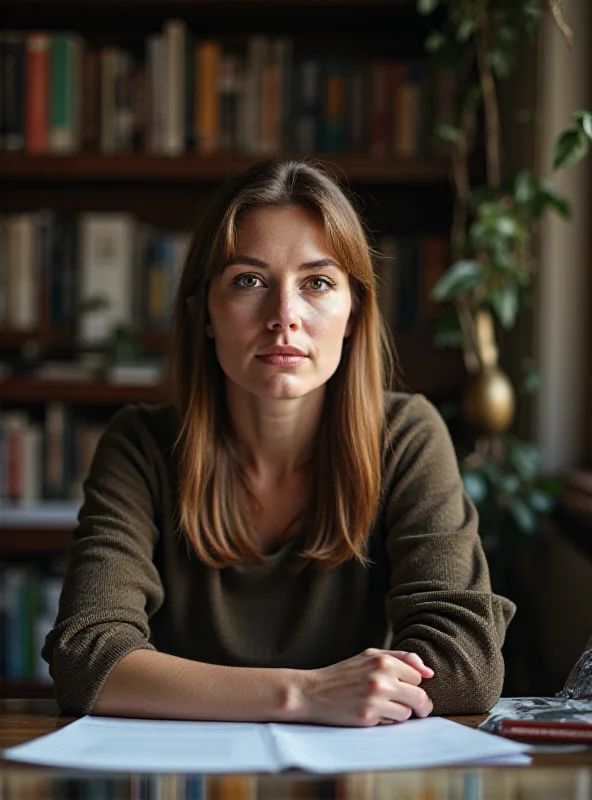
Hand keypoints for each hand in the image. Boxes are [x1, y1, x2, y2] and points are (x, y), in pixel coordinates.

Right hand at [297, 647, 433, 726]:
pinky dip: (385, 720)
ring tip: (380, 706)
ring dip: (399, 713)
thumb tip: (429, 672)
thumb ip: (401, 658)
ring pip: (408, 713)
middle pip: (420, 697)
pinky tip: (370, 713)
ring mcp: (375, 698)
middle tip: (405, 706)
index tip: (401, 688)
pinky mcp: (368, 717)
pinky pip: (392, 723)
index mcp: (383, 660)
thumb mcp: (369, 656)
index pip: (418, 676)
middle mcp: (381, 677)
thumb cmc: (344, 674)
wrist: (312, 691)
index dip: (411, 684)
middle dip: (417, 705)